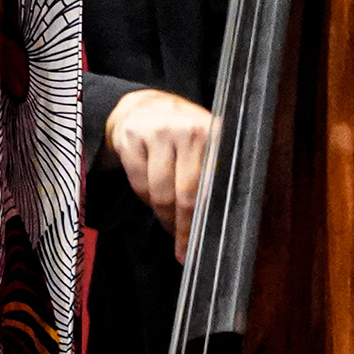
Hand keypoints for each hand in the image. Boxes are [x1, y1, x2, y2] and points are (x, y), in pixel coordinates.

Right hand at [107, 86, 217, 255]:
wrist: (145, 105)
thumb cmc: (183, 134)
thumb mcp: (206, 145)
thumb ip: (215, 174)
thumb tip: (222, 223)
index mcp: (213, 134)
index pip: (211, 187)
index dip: (205, 222)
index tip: (199, 246)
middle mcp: (187, 129)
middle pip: (185, 195)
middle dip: (183, 227)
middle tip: (183, 248)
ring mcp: (156, 131)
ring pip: (159, 193)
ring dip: (164, 215)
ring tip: (169, 222)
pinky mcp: (131, 137)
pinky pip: (139, 183)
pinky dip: (145, 198)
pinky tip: (151, 197)